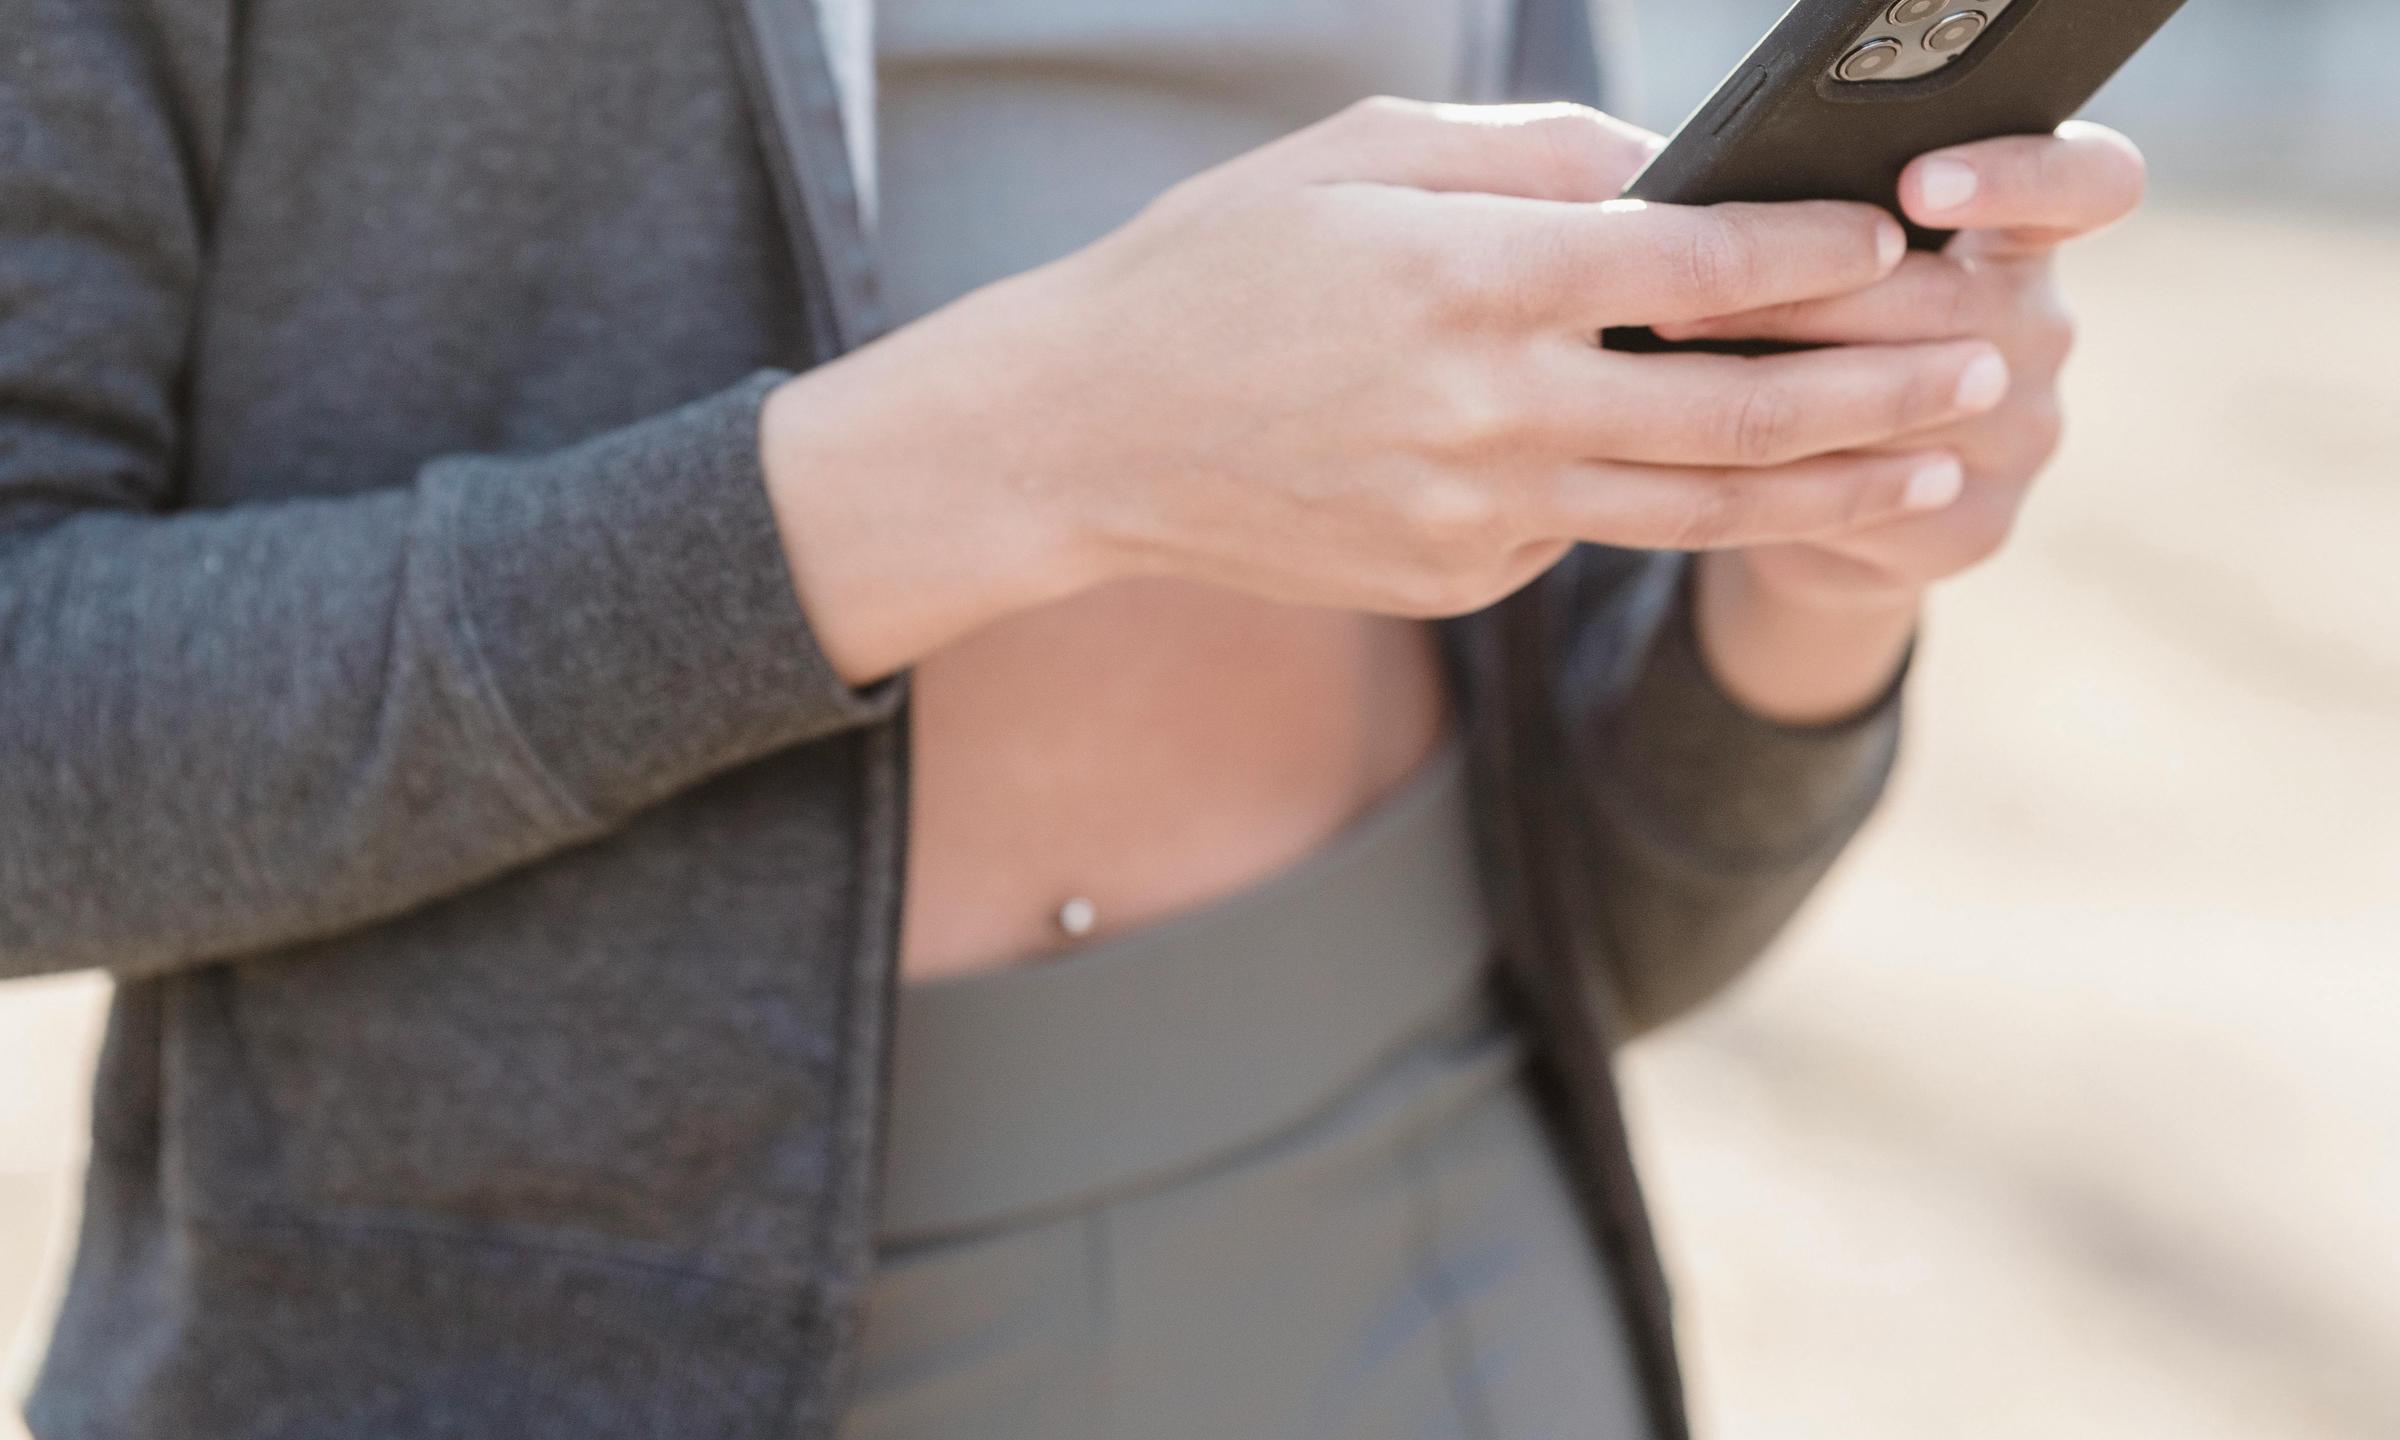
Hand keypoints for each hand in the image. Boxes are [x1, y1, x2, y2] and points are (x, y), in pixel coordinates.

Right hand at [760, 99, 2008, 682]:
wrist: (1088, 437)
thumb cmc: (1216, 270)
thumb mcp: (1358, 156)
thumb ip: (1528, 158)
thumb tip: (1662, 168)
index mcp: (1477, 275)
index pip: (1700, 262)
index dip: (1819, 249)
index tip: (1898, 236)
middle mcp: (1495, 406)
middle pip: (1738, 406)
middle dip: (1880, 384)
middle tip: (1987, 365)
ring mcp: (1477, 511)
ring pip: (1695, 505)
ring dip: (1830, 485)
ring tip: (1936, 468)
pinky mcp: (1455, 577)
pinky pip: (1586, 536)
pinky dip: (1667, 507)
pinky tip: (1747, 487)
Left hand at [1659, 122, 2148, 721]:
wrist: (1804, 489)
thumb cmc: (1800, 329)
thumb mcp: (1822, 250)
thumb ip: (1810, 200)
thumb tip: (1706, 159)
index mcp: (2020, 232)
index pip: (2093, 183)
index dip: (2022, 176)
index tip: (1918, 182)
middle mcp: (2041, 329)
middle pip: (1957, 300)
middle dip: (1815, 291)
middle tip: (1692, 285)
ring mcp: (2022, 435)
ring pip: (1912, 399)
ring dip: (1784, 376)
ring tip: (1672, 351)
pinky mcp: (1976, 525)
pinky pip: (1877, 493)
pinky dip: (1786, 466)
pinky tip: (1710, 448)